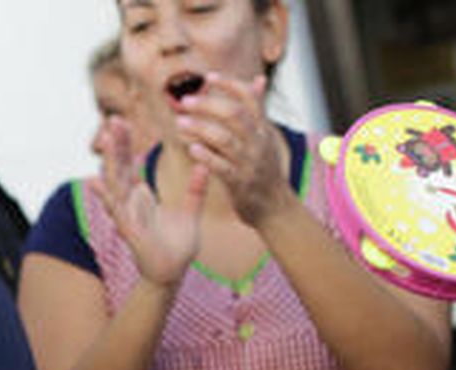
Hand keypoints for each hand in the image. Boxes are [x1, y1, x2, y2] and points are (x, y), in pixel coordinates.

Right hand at [93, 117, 206, 286]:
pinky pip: (116, 210)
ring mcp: (127, 217)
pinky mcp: (129, 230)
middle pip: (120, 169)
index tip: (124, 121)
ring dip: (112, 162)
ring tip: (109, 140)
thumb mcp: (190, 213)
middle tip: (114, 120)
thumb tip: (205, 165)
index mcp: (141, 198)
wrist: (172, 276)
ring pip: (116, 184)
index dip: (127, 144)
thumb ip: (196, 190)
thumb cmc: (177, 248)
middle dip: (118, 145)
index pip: (131, 165)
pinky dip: (106, 196)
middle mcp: (130, 205)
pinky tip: (94, 182)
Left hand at [175, 73, 291, 227]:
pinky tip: (191, 148)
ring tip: (180, 122)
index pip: (250, 98)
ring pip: (225, 139)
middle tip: (186, 101)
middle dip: (208, 105)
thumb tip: (258, 79)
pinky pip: (222, 167)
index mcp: (263, 128)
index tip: (209, 77)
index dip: (230, 84)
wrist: (275, 207)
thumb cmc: (264, 169)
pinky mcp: (240, 183)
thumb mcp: (265, 136)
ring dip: (200, 128)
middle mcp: (258, 142)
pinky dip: (206, 156)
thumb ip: (258, 109)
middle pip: (235, 115)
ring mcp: (250, 163)